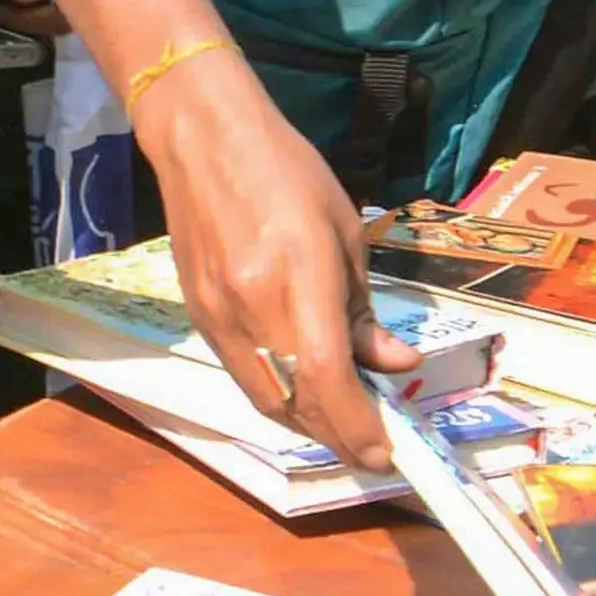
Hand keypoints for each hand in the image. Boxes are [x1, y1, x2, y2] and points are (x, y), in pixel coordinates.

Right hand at [129, 56, 395, 464]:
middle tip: (372, 449)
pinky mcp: (199, 316)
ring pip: (266, 398)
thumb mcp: (345, 234)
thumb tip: (396, 365)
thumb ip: (365, 310)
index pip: (326, 374)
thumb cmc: (288, 172)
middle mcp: (252, 306)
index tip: (385, 454)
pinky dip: (278, 397)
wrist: (203, 141)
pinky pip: (244, 375)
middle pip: (296, 401)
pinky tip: (302, 393)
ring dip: (308, 423)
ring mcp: (218, 316)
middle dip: (338, 435)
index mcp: (297, 275)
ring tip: (343, 426)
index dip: (357, 425)